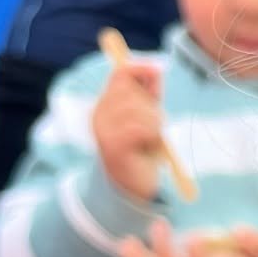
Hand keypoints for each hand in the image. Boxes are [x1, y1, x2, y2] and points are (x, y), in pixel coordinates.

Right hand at [93, 61, 163, 201]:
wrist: (133, 187)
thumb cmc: (142, 151)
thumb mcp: (147, 118)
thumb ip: (150, 95)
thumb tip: (156, 69)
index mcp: (106, 105)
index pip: (119, 76)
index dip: (139, 69)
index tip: (158, 71)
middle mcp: (99, 114)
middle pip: (131, 91)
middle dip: (152, 105)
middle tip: (157, 126)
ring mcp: (103, 130)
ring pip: (138, 109)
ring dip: (155, 123)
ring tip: (154, 140)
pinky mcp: (113, 146)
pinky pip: (139, 128)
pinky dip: (152, 135)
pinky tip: (152, 147)